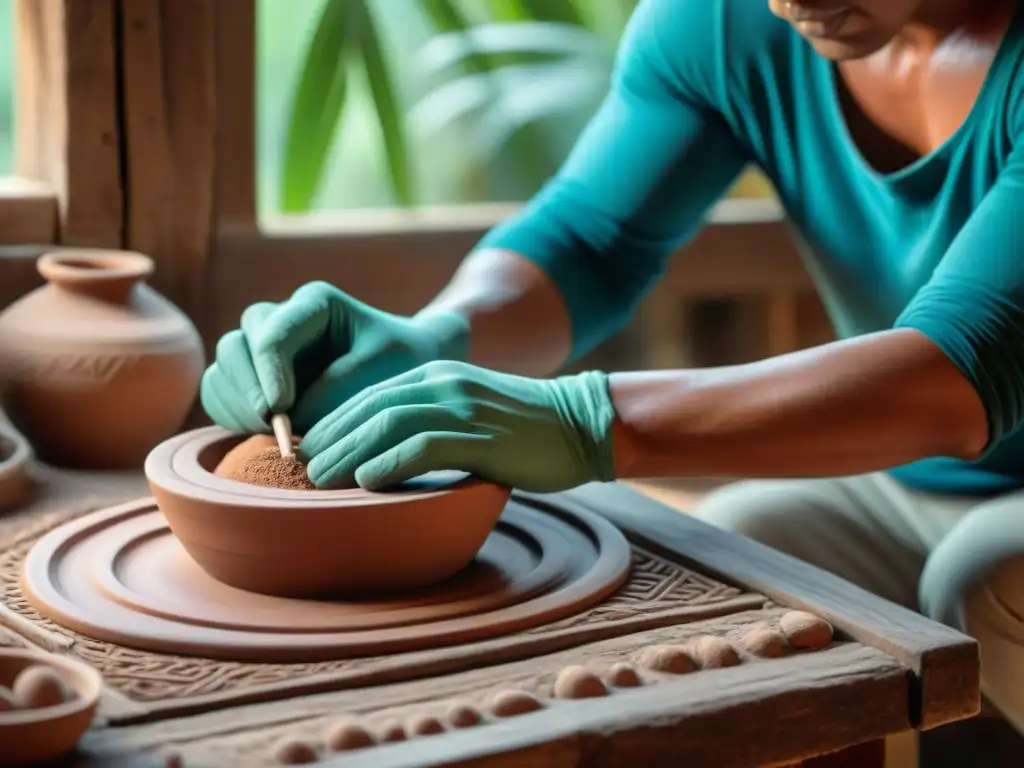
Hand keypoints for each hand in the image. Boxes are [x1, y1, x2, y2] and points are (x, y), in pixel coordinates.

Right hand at [200, 282, 467, 433]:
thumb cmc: (399, 362)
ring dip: (237, 405)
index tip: (280, 410)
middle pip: (236, 346)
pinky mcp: (254, 379)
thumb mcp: (379, 370)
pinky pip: (221, 394)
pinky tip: (260, 435)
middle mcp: (280, 320)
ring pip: (222, 370)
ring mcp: (262, 349)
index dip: (269, 373)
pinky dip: (231, 415)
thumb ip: (335, 389)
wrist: (406, 367)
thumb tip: (289, 417)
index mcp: (313, 304)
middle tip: (271, 425)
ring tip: (270, 434)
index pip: (273, 334)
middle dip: (248, 389)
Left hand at [298, 360, 617, 492]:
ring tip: (320, 479)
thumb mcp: (471, 412)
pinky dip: (388, 462)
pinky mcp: (480, 436)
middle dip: (330, 437)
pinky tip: (366, 482)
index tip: (310, 449)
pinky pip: (422, 446)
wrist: (582, 424)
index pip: (370, 394)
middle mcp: (444, 383)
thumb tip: (385, 458)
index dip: (333, 421)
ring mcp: (462, 406)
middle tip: (301, 467)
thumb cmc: (525, 429)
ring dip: (348, 452)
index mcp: (437, 374)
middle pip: (369, 406)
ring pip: (387, 423)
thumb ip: (432, 424)